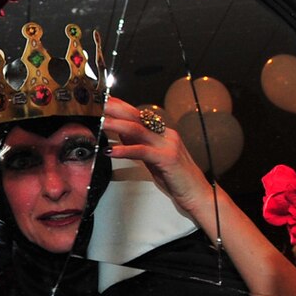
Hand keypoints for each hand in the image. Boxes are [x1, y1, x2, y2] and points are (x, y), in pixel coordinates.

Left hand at [101, 95, 216, 223]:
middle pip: (136, 116)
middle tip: (95, 103)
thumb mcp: (154, 160)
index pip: (138, 115)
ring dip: (115, 124)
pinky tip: (110, 151)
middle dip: (114, 109)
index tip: (102, 100)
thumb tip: (121, 135)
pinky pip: (142, 151)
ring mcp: (168, 145)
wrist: (200, 195)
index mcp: (163, 133)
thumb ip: (140, 146)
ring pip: (137, 130)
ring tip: (99, 122)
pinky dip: (124, 150)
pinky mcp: (167, 158)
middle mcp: (166, 135)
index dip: (120, 106)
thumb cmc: (178, 180)